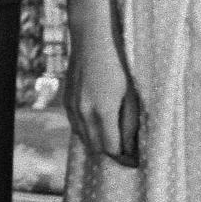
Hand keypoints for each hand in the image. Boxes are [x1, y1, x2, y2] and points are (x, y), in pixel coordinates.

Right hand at [64, 39, 142, 167]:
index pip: (111, 148)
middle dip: (110, 152)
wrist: (92, 40)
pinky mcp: (66, 101)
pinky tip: (98, 126)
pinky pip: (76, 126)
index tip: (134, 161)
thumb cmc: (118, 64)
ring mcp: (72, 107)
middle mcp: (83, 112)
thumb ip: (129, 123)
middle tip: (126, 153)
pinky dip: (87, 131)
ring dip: (97, 142)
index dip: (123, 157)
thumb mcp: (131, 94)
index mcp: (103, 111)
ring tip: (113, 140)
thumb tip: (131, 147)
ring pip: (83, 138)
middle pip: (95, 147)